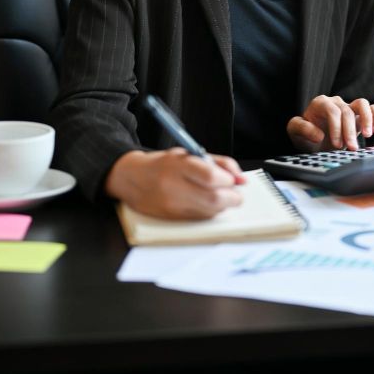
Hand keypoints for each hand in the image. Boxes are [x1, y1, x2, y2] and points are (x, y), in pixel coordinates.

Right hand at [105, 147, 244, 219]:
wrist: (132, 178)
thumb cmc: (163, 164)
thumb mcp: (190, 154)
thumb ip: (219, 163)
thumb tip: (241, 179)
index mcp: (178, 166)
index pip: (211, 177)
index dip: (229, 180)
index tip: (233, 178)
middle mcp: (173, 187)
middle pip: (214, 199)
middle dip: (232, 197)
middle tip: (234, 192)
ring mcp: (172, 206)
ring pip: (210, 212)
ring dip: (222, 205)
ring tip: (218, 194)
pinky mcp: (172, 219)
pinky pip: (201, 218)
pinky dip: (211, 211)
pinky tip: (205, 201)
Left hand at [287, 95, 373, 152]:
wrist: (313, 141)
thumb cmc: (304, 134)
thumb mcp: (294, 131)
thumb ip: (301, 128)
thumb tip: (319, 134)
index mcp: (320, 104)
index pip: (333, 111)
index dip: (336, 128)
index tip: (336, 144)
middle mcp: (336, 103)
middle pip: (347, 111)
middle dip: (349, 131)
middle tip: (351, 148)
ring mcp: (348, 108)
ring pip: (363, 104)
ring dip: (367, 120)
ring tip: (368, 134)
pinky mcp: (359, 116)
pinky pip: (372, 109)